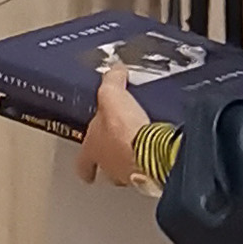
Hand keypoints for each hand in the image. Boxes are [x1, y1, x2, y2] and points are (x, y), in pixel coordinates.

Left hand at [76, 56, 149, 189]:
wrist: (150, 151)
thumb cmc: (123, 130)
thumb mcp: (111, 95)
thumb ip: (112, 82)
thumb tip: (115, 70)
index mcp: (93, 148)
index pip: (83, 159)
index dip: (85, 161)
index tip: (86, 165)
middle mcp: (109, 165)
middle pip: (107, 165)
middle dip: (112, 155)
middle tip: (119, 146)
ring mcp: (130, 173)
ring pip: (128, 169)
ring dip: (133, 158)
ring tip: (142, 146)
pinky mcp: (151, 174)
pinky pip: (150, 167)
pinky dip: (153, 159)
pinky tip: (159, 149)